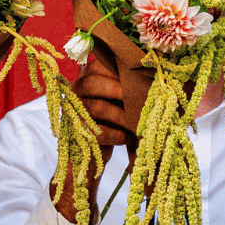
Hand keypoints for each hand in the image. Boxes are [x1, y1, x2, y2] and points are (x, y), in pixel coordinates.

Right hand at [54, 64, 133, 222]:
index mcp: (84, 80)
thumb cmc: (111, 125)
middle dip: (119, 90)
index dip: (117, 70)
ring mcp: (72, 113)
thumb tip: (151, 79)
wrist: (91, 159)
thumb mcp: (118, 103)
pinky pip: (98, 131)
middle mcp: (74, 94)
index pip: (96, 66)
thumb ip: (126, 88)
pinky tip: (126, 138)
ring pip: (97, 107)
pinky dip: (116, 136)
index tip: (138, 78)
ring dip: (122, 117)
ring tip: (137, 125)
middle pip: (92, 83)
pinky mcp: (75, 134)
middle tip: (139, 100)